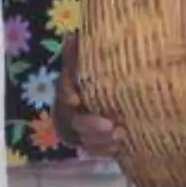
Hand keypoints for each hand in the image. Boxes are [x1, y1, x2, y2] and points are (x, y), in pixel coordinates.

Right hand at [53, 42, 125, 157]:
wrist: (109, 99)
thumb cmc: (98, 76)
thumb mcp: (87, 63)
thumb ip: (79, 52)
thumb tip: (72, 34)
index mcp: (68, 90)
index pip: (63, 90)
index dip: (66, 94)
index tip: (76, 98)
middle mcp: (70, 113)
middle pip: (74, 122)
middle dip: (90, 126)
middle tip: (111, 125)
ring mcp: (80, 132)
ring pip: (85, 141)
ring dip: (102, 142)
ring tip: (122, 135)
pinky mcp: (92, 145)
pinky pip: (96, 152)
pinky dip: (108, 151)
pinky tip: (122, 146)